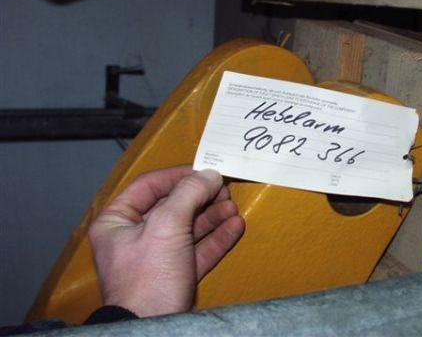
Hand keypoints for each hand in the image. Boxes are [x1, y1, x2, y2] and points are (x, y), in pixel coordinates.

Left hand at [88, 166, 244, 316]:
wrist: (153, 330)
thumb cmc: (148, 277)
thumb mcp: (166, 225)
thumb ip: (189, 193)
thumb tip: (209, 174)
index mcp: (117, 222)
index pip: (149, 185)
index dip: (178, 174)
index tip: (205, 170)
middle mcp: (134, 237)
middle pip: (172, 206)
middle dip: (201, 197)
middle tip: (223, 189)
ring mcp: (155, 258)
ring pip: (187, 228)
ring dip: (212, 216)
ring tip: (232, 207)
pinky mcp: (175, 276)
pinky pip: (197, 250)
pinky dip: (216, 238)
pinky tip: (234, 227)